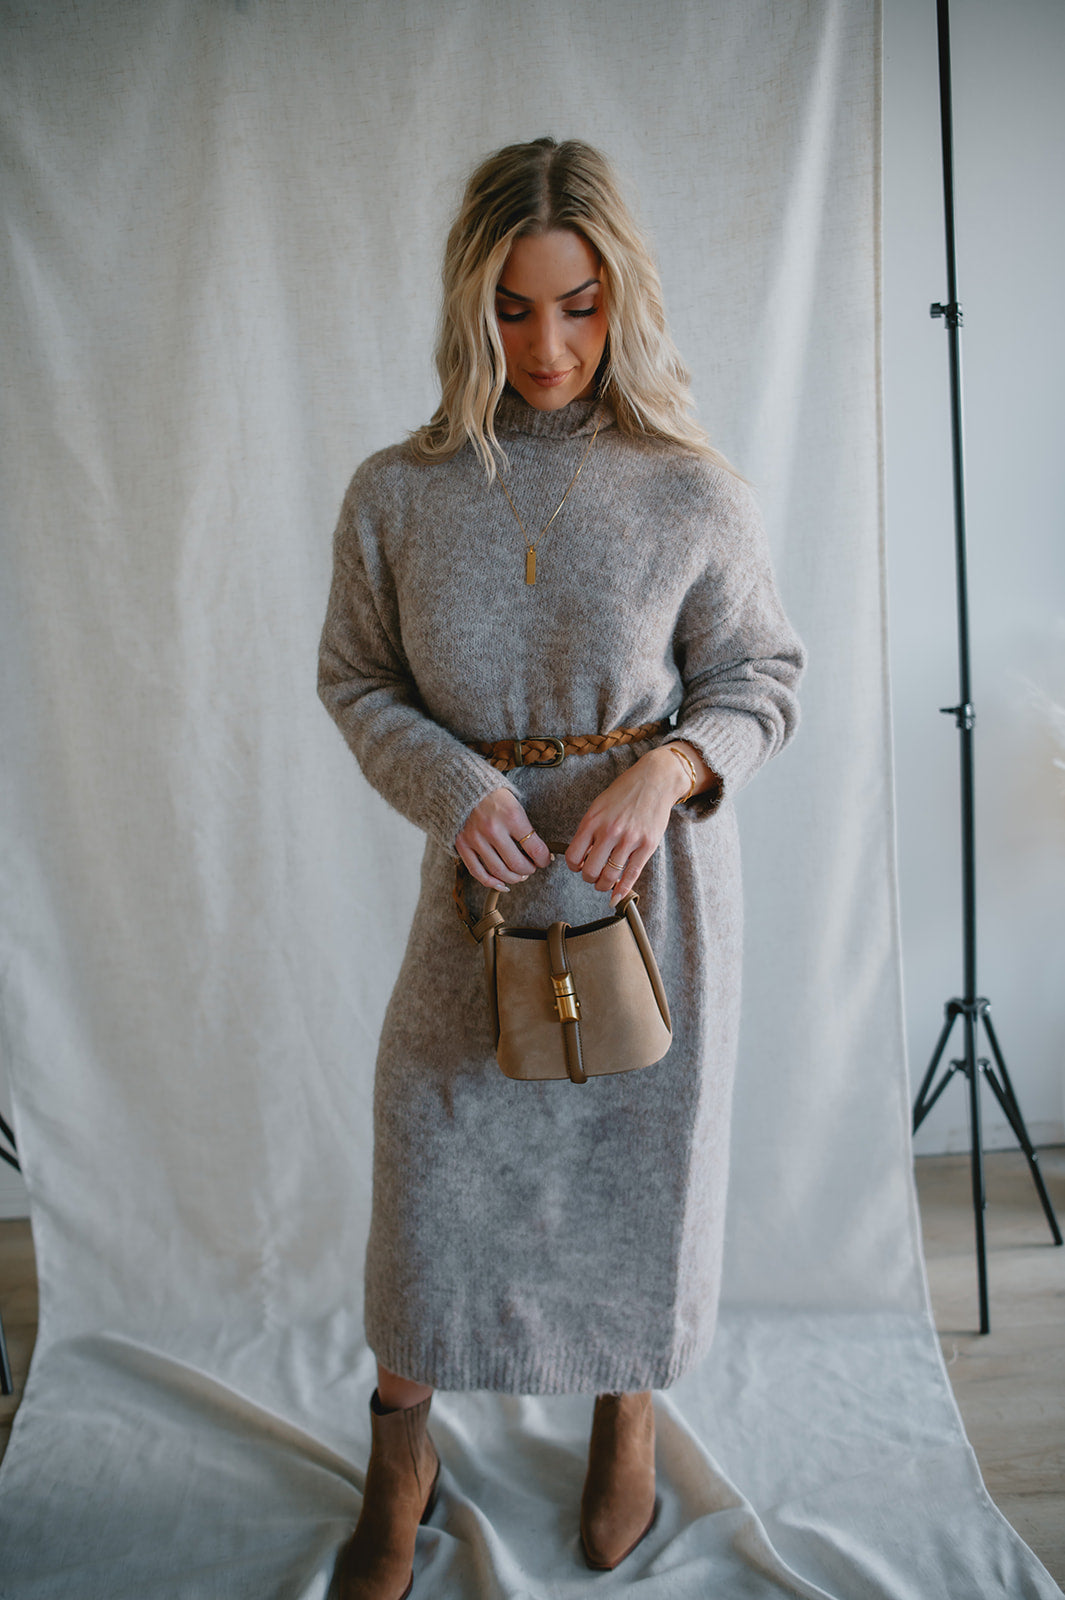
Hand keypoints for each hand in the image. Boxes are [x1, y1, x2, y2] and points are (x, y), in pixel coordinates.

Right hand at [456, 788, 552, 890]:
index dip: (544, 859)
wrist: (463, 785)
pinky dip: (492, 883)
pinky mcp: (462, 845)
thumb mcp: (515, 803)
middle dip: (529, 870)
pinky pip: (478, 872)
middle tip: (532, 867)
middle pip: (517, 864)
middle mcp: (493, 829)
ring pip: (499, 871)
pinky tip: (502, 884)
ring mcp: (476, 838)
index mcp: (511, 816)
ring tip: (519, 875)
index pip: (535, 848)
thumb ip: (526, 827)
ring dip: (514, 878)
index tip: (546, 860)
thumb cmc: (494, 795)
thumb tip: (540, 852)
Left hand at [565, 746, 697, 905]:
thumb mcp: (599, 806)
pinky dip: (622, 890)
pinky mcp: (647, 845)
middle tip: (592, 875)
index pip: (573, 856)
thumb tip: (581, 857)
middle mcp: (609, 831)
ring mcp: (630, 839)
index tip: (579, 866)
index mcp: (593, 821)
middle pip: (590, 870)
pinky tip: (617, 896)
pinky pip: (631, 875)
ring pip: (610, 876)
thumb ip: (589, 829)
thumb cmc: (624, 793)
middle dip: (589, 878)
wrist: (654, 780)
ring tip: (604, 883)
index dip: (574, 866)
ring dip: (603, 885)